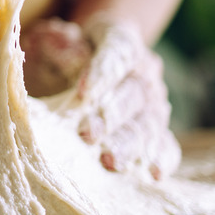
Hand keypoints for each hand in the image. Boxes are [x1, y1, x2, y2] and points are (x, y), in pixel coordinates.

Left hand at [22, 16, 180, 179]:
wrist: (71, 66)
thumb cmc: (56, 52)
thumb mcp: (47, 41)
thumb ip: (58, 44)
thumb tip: (75, 57)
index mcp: (120, 39)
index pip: (119, 50)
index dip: (103, 71)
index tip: (82, 93)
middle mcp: (144, 69)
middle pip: (134, 91)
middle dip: (111, 115)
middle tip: (86, 134)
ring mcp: (153, 102)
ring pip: (148, 122)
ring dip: (129, 143)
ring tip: (109, 161)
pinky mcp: (155, 130)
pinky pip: (166, 144)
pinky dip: (161, 159)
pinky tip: (152, 174)